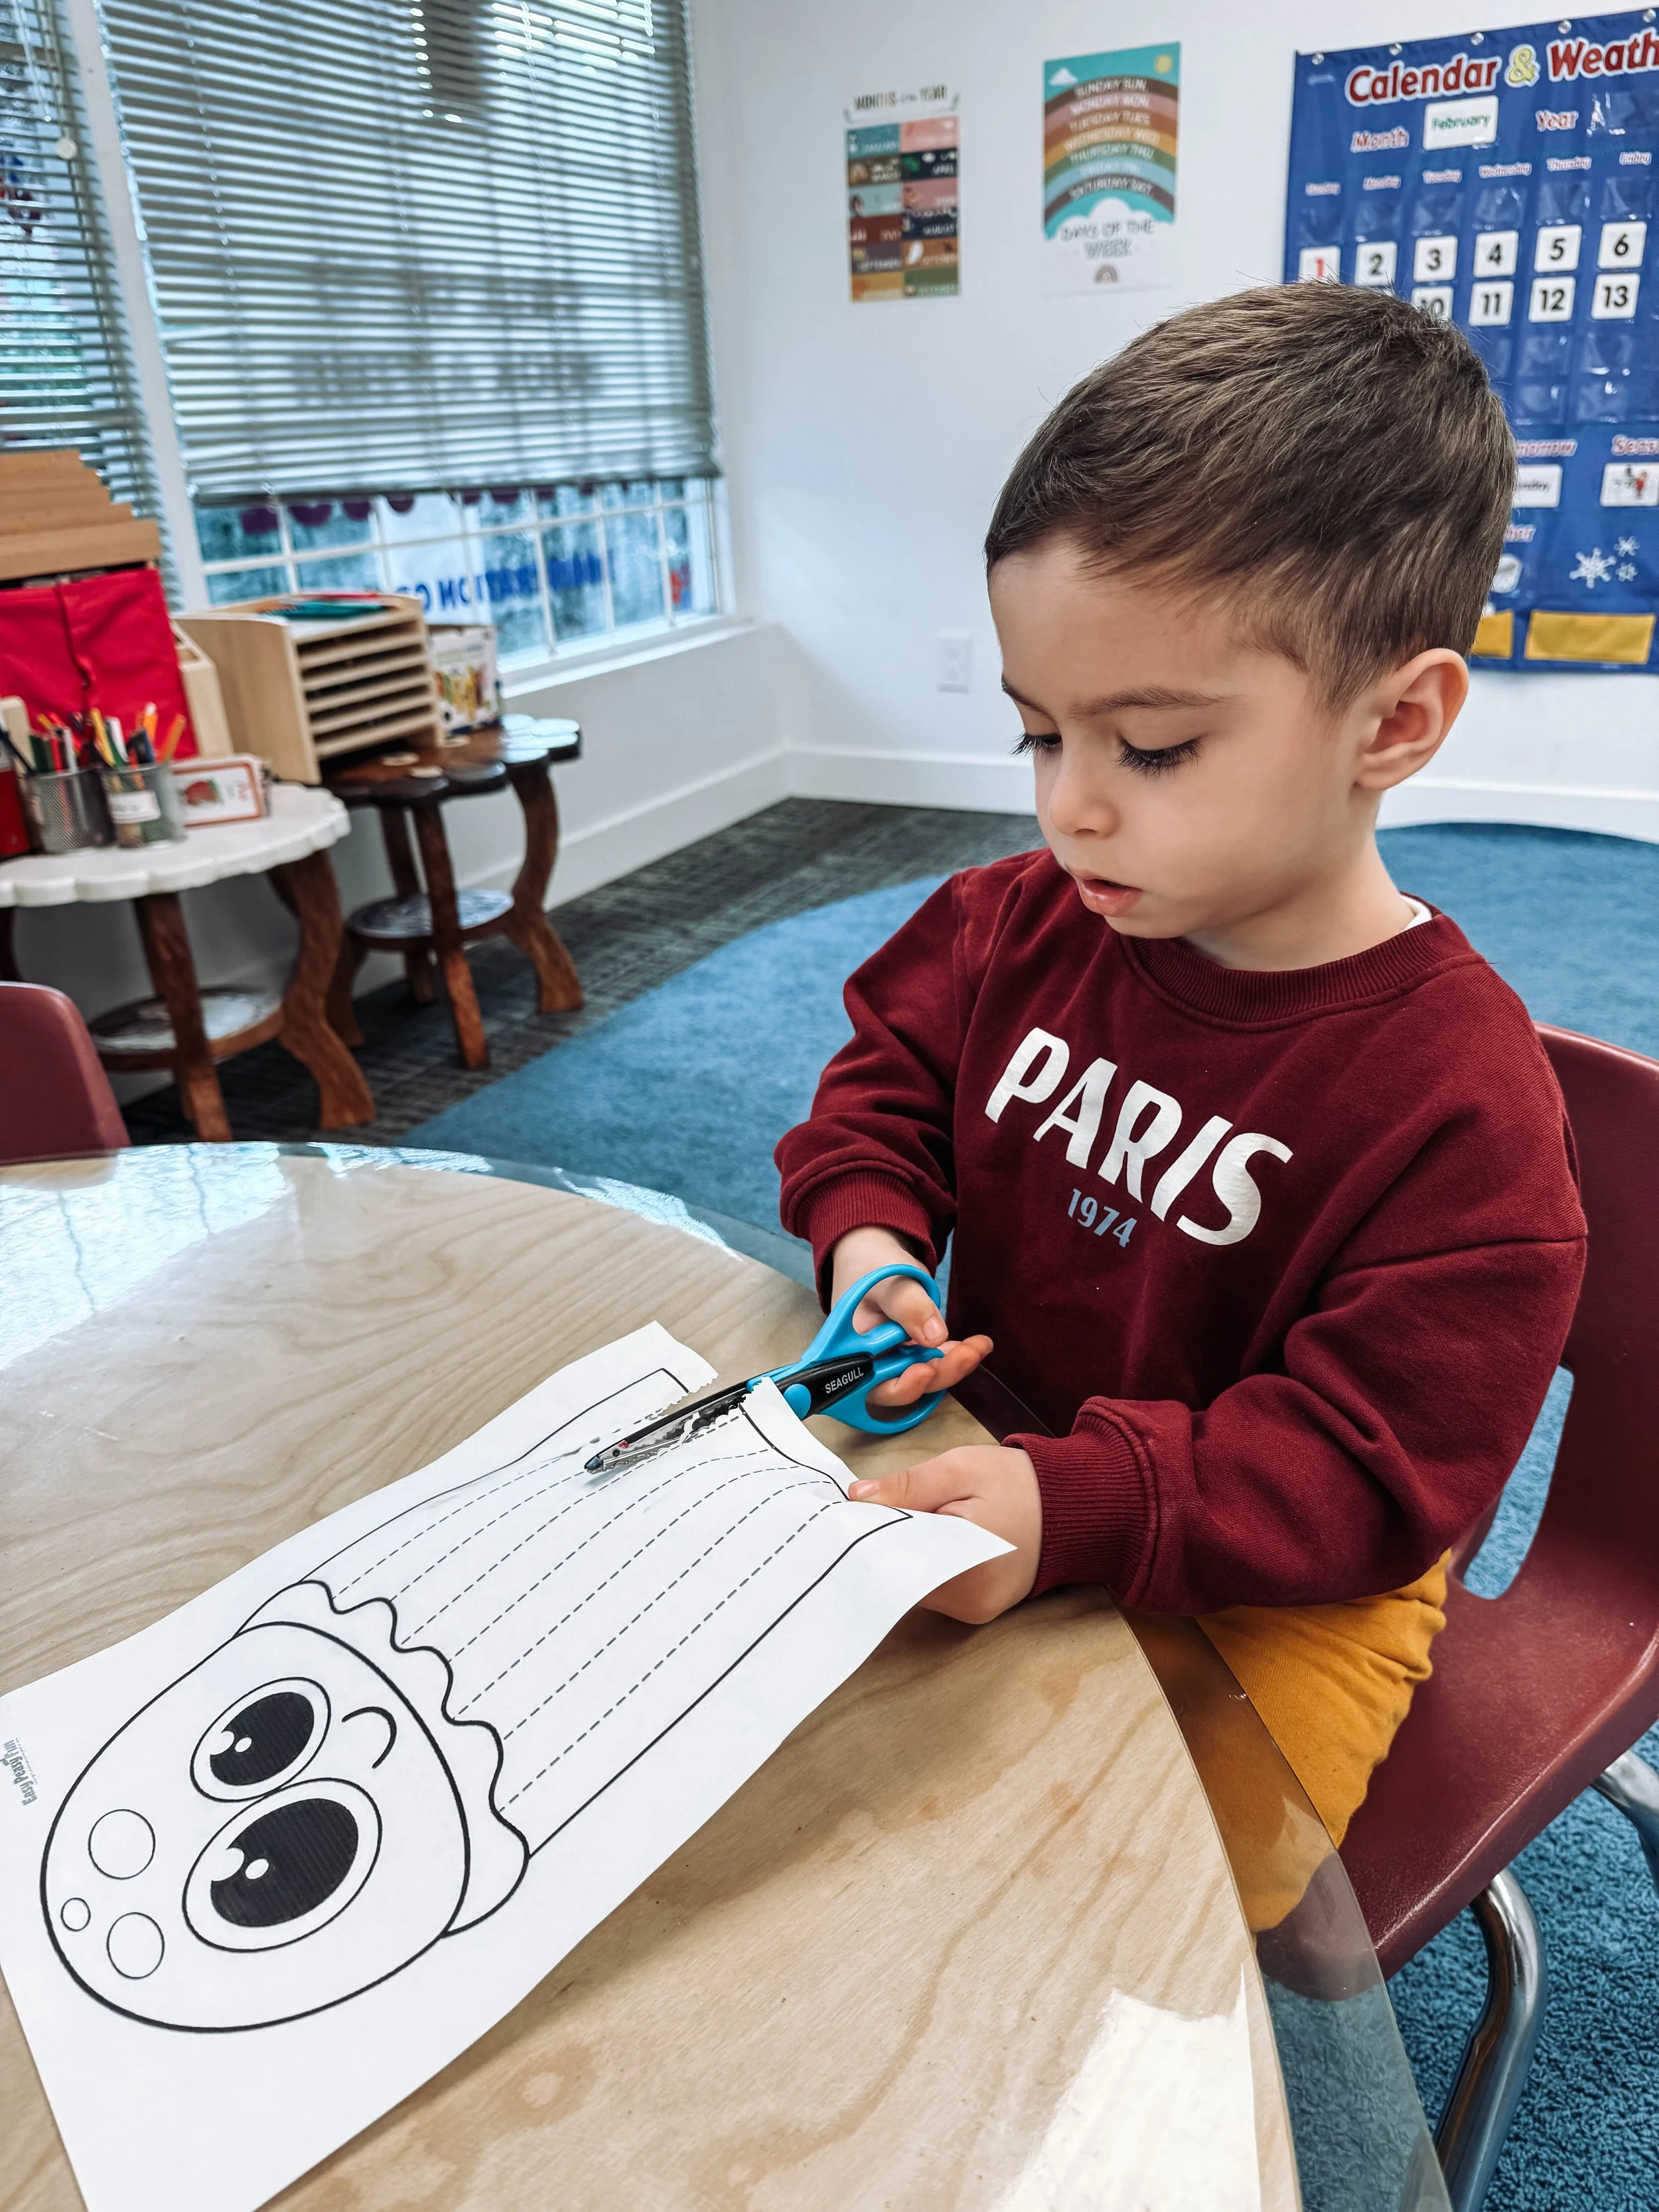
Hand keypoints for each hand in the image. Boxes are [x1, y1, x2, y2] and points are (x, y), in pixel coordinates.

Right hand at [829, 1225, 991, 1406]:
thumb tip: (935, 1339)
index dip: (902, 1387)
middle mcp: (872, 1364)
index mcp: (852, 1353)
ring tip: (980, 1345)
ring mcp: (895, 1360)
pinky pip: (937, 1362)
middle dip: (939, 1374)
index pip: (874, 1386)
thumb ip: (907, 1305)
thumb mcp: (885, 1279)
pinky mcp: (915, 1352)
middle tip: (967, 1354)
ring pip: (926, 1378)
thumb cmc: (869, 1264)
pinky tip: (978, 1344)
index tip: (925, 1370)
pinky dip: (957, 1355)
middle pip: (906, 1387)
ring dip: (954, 1365)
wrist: (876, 1254)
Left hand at [848, 1446, 1040, 1622]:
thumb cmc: (1020, 1484)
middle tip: (864, 1510)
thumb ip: (909, 1484)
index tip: (846, 1513)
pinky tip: (920, 1537)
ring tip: (897, 1519)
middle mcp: (969, 1603)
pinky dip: (920, 1563)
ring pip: (913, 1584)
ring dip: (900, 1553)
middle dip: (880, 1543)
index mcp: (966, 1568)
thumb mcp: (962, 1468)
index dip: (866, 1535)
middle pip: (901, 1576)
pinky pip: (932, 1588)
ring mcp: (973, 1611)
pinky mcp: (975, 1608)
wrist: (1072, 1505)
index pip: (895, 1559)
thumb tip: (858, 1497)